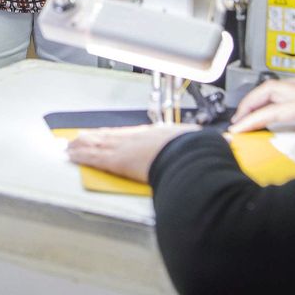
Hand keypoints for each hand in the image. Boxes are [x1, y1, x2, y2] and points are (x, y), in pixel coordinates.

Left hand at [66, 123, 197, 183]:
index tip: (109, 133)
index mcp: (156, 133)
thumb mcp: (201, 144)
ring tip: (71, 145)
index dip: (117, 133)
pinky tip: (70, 155)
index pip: (130, 134)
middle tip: (81, 136)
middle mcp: (136, 137)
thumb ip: (204, 145)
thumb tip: (224, 144)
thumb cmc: (195, 150)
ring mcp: (125, 147)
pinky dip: (80, 156)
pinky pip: (93, 157)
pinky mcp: (116, 161)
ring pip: (97, 144)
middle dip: (95, 136)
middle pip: (110, 135)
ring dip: (83, 144)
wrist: (187, 153)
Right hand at [229, 77, 294, 135]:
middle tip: (236, 120)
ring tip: (248, 113)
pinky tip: (273, 107)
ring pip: (280, 85)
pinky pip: (290, 89)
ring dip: (260, 97)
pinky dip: (273, 96)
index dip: (252, 119)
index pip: (276, 108)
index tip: (237, 130)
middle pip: (272, 88)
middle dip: (249, 102)